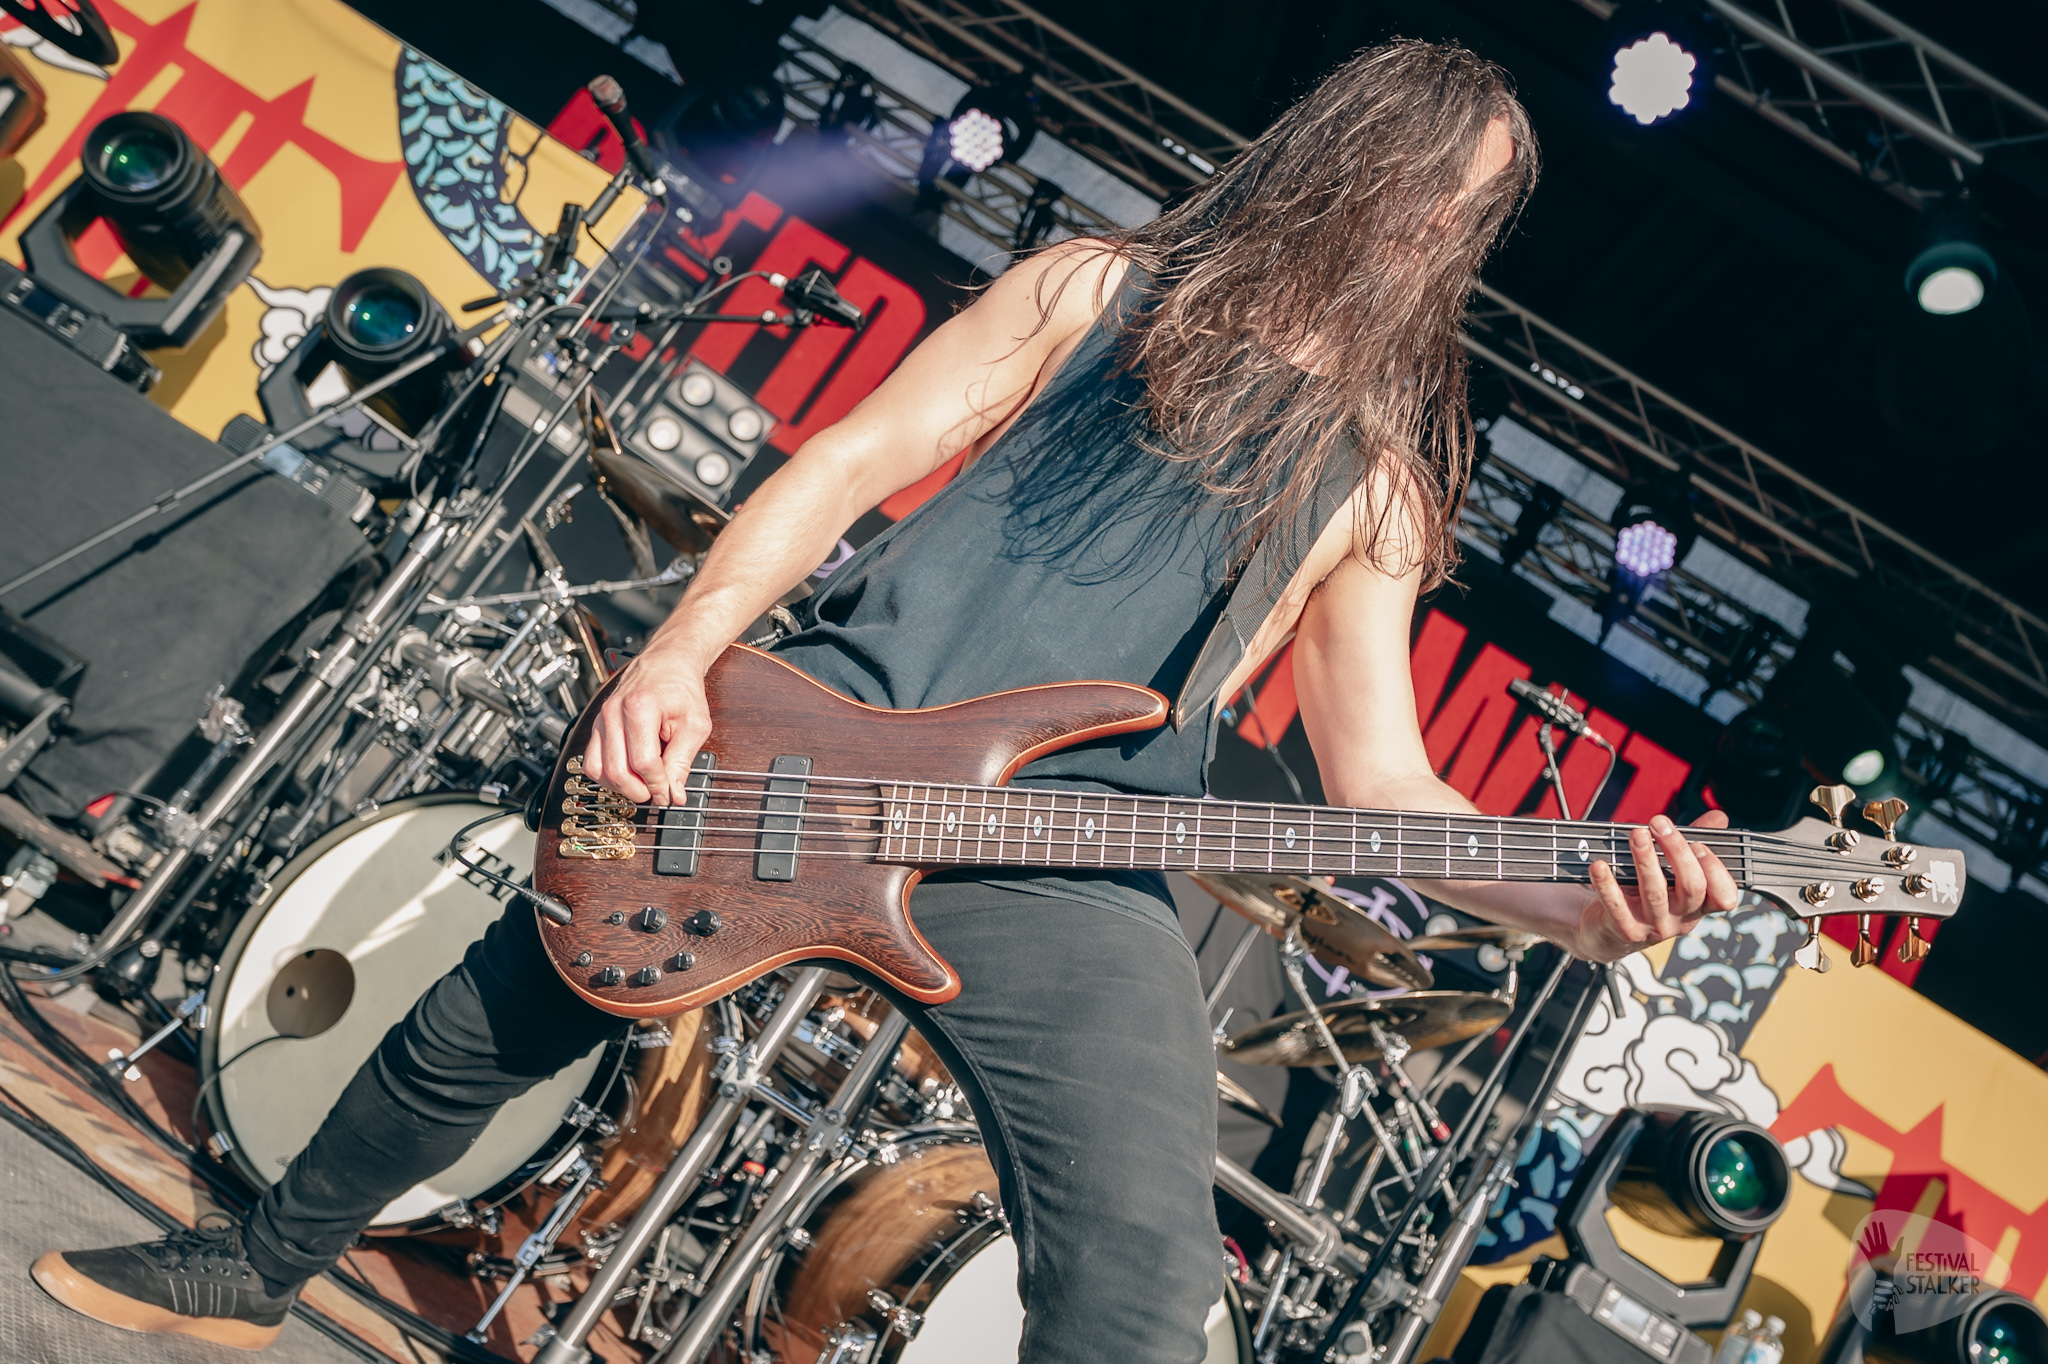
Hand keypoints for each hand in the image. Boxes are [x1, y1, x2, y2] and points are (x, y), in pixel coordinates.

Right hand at [581, 644, 711, 804]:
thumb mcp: (695, 726)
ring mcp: (601, 719)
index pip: (643, 763)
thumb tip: (673, 794)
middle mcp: (613, 712)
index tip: (670, 794)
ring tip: (644, 783)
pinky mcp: (596, 726)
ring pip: (597, 770)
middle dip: (639, 790)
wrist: (668, 663)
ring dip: (621, 786)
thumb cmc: (682, 689)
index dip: (658, 785)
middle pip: (616, 770)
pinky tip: (629, 774)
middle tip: (657, 793)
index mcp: (639, 707)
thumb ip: (683, 762)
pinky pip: (592, 761)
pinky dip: (608, 775)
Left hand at [1574, 811, 1738, 961]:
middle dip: (1677, 851)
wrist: (1606, 930)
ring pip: (1655, 892)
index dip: (1716, 871)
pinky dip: (1607, 884)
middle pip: (1692, 886)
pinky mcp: (1625, 930)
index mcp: (1698, 905)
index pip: (1724, 896)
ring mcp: (1653, 926)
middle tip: (1659, 824)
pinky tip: (1599, 865)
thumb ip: (1694, 844)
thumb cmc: (1644, 893)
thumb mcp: (1672, 871)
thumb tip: (1718, 817)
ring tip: (1637, 834)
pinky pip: (1616, 905)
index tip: (1699, 844)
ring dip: (1646, 860)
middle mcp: (1681, 918)